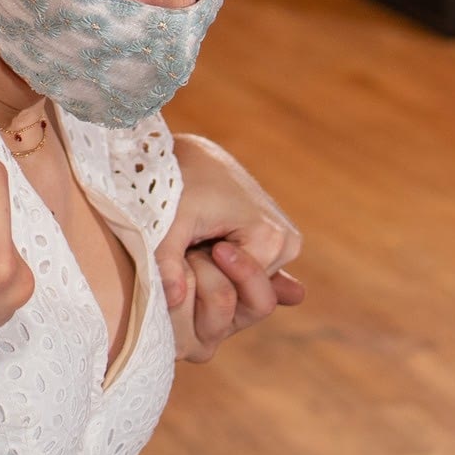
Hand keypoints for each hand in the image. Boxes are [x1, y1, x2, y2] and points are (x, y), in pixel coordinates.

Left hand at [161, 132, 304, 363]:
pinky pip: (251, 268)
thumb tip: (173, 299)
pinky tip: (212, 253)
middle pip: (247, 292)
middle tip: (192, 245)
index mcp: (272, 239)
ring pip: (246, 283)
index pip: (239, 293)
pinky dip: (229, 268)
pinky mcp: (272, 238)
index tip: (190, 247)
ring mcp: (283, 241)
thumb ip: (167, 262)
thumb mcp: (166, 224)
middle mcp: (287, 243)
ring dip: (218, 272)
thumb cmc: (178, 185)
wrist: (189, 156)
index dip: (206, 278)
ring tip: (197, 242)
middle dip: (215, 278)